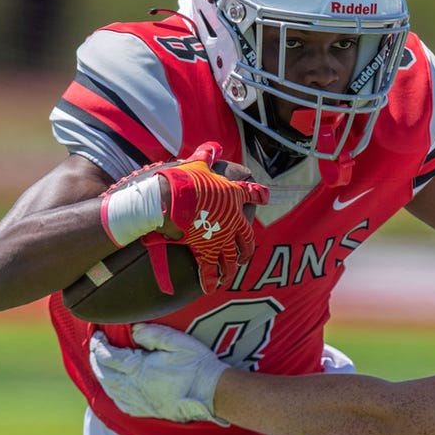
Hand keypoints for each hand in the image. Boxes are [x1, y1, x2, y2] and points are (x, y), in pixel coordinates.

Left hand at [90, 323, 229, 423]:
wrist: (212, 393)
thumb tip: (134, 329)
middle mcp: (133, 387)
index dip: (98, 343)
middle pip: (102, 374)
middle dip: (94, 359)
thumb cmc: (197, 365)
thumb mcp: (178, 342)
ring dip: (101, 375)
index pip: (107, 355)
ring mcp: (138, 401)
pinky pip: (120, 403)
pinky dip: (112, 393)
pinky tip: (115, 388)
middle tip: (94, 347)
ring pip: (108, 389)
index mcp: (138, 369)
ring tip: (100, 364)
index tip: (97, 333)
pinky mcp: (146, 410)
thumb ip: (153, 334)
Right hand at [154, 142, 268, 292]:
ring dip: (231, 266)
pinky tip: (212, 289)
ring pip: (231, 256)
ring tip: (230, 274)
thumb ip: (207, 156)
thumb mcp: (197, 165)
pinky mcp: (206, 250)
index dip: (259, 196)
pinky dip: (210, 280)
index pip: (251, 194)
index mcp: (233, 196)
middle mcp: (232, 220)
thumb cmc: (183, 180)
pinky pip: (210, 269)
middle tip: (245, 255)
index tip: (266, 198)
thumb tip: (214, 146)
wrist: (169, 199)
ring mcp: (221, 237)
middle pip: (246, 237)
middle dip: (246, 248)